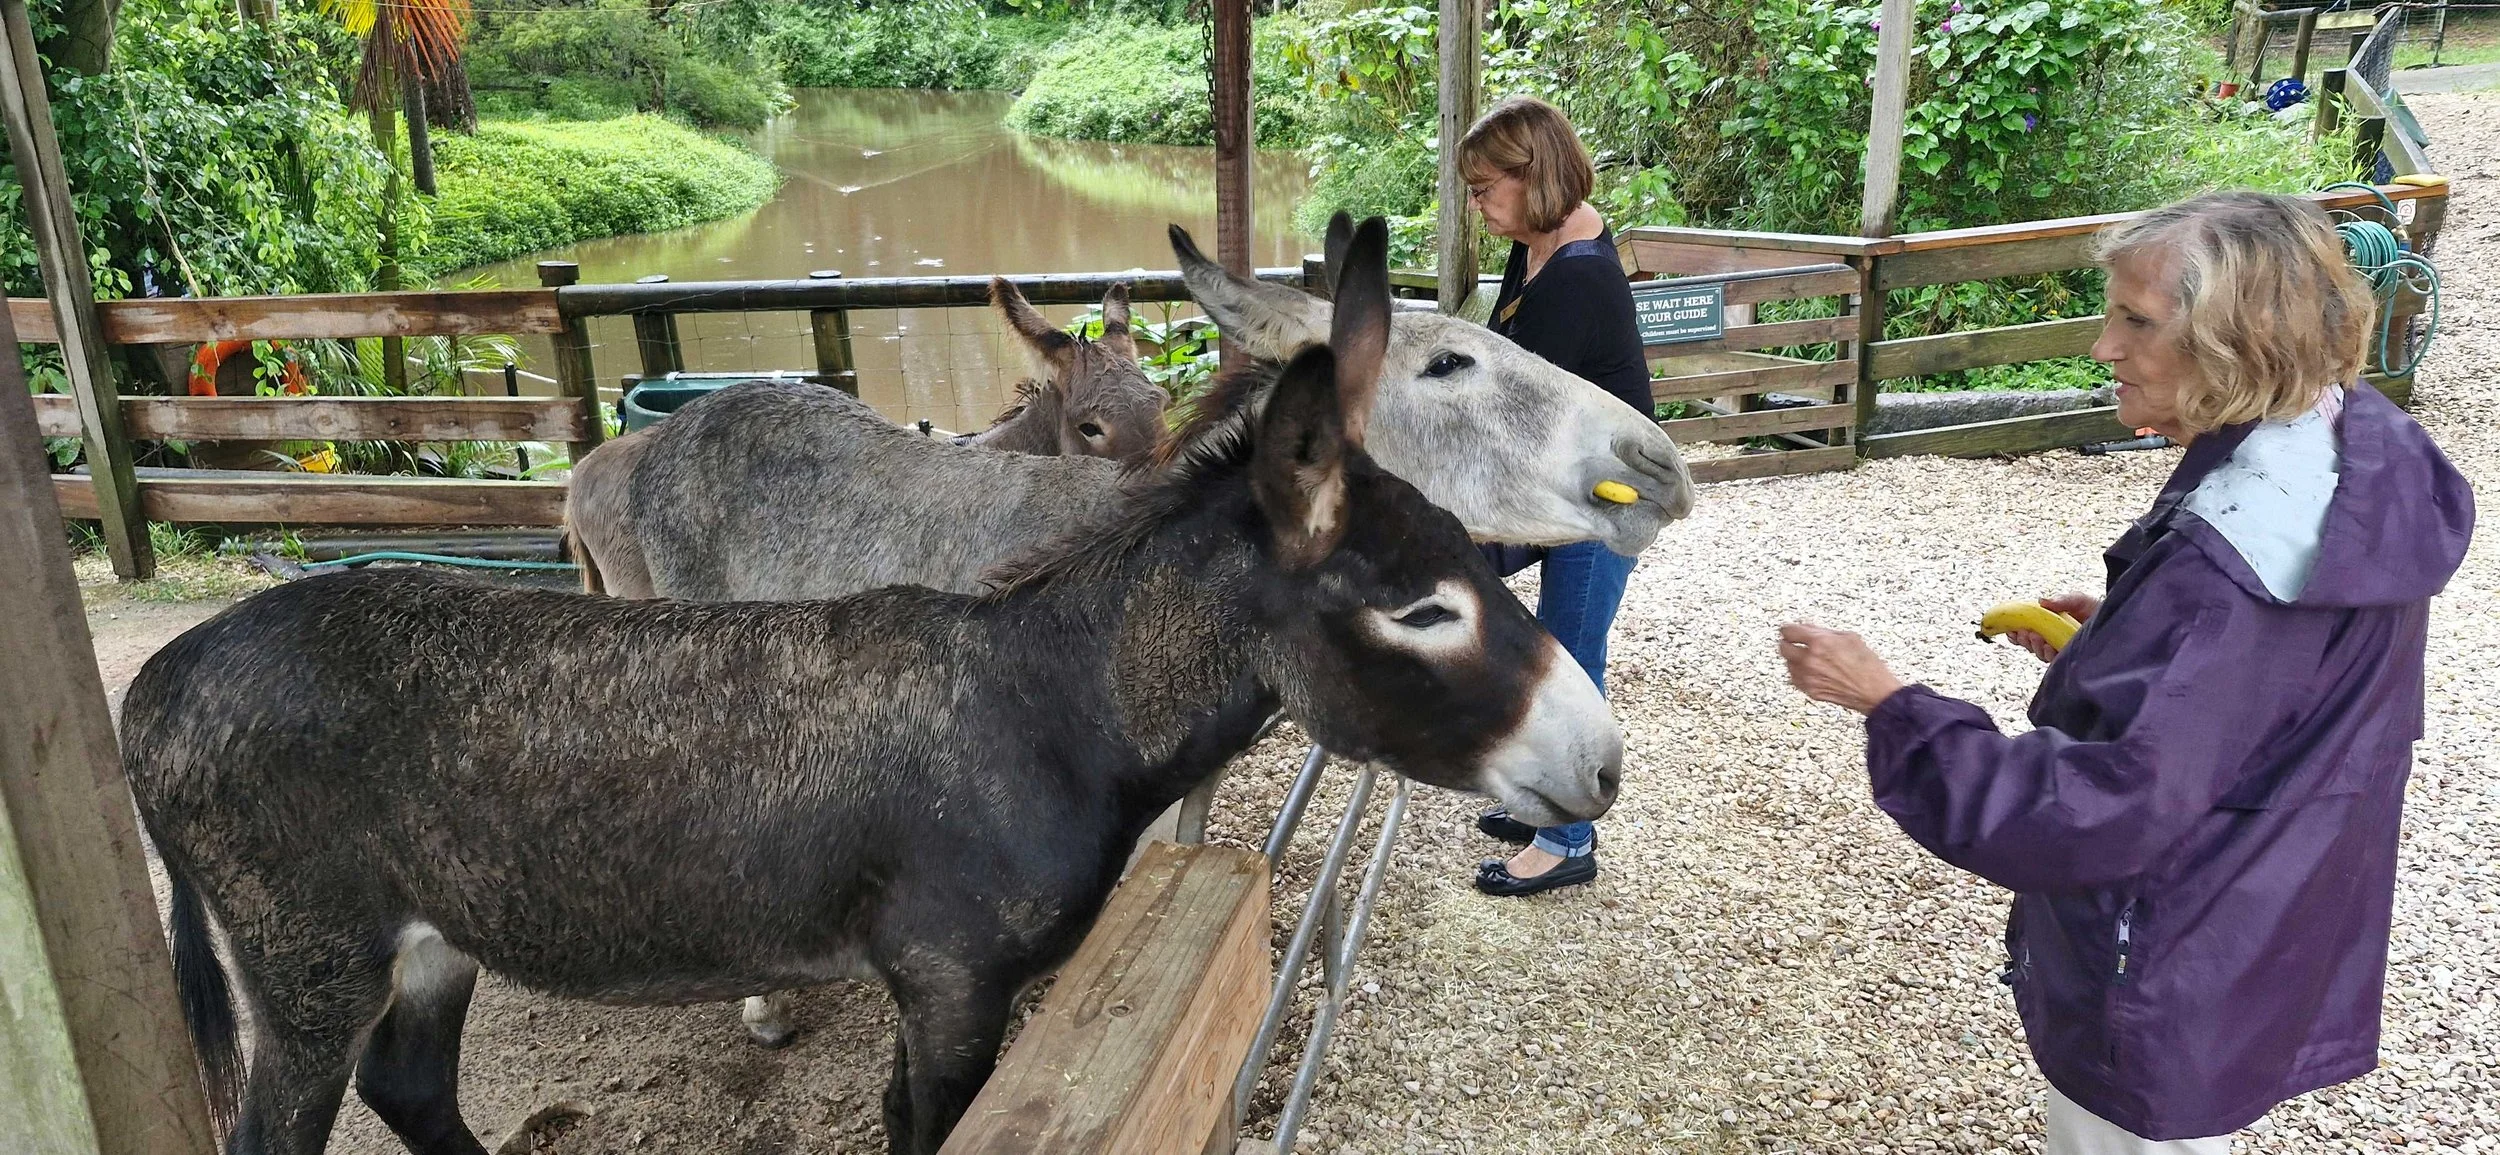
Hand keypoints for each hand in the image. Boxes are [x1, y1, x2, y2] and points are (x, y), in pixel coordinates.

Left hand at [1777, 623, 1906, 714]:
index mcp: (1819, 643)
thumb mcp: (1849, 637)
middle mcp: (1810, 660)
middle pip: (1783, 648)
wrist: (1874, 691)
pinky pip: (1795, 679)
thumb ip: (1823, 631)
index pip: (1789, 631)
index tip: (1789, 630)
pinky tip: (1811, 671)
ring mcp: (1808, 677)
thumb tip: (1807, 627)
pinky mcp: (1810, 690)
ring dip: (1794, 659)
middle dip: (1788, 643)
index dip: (1788, 629)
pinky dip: (1799, 673)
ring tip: (1809, 658)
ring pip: (1788, 664)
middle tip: (1794, 643)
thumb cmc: (1867, 664)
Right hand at [2005, 592, 2100, 662]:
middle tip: (2025, 632)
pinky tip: (2048, 647)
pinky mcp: (2071, 659)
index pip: (2027, 632)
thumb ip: (2061, 600)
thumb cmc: (2096, 610)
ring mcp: (2061, 650)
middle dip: (2024, 639)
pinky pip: (2054, 661)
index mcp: (2049, 626)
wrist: (2118, 618)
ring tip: (2037, 638)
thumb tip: (2041, 601)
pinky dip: (2047, 654)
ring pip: (2039, 653)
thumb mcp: (2078, 600)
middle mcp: (2053, 639)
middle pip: (2030, 644)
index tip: (2010, 630)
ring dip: (2034, 646)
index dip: (2016, 633)